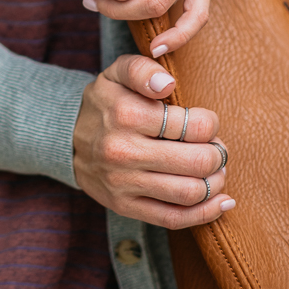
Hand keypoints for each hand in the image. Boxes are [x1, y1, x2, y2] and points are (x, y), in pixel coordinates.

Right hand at [74, 55, 234, 227]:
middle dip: (217, 154)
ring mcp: (124, 183)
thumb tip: (168, 84)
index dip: (210, 124)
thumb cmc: (105, 102)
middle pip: (196, 161)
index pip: (192, 126)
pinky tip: (221, 201)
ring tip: (216, 170)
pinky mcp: (125, 207)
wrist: (67, 138)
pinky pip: (173, 218)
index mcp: (126, 114)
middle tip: (217, 148)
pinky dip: (205, 213)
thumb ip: (143, 70)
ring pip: (189, 192)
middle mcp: (124, 151)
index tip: (207, 122)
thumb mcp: (117, 73)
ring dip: (215, 182)